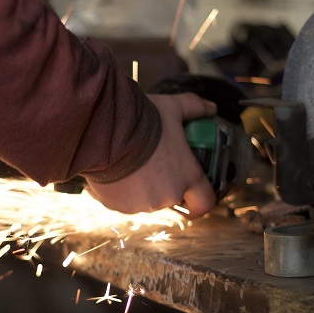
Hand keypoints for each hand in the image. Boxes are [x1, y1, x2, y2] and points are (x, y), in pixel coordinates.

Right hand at [86, 93, 216, 217]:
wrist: (103, 131)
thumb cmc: (142, 121)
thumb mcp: (173, 107)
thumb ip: (195, 108)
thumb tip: (211, 108)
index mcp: (187, 177)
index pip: (204, 202)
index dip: (199, 199)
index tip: (193, 193)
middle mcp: (166, 196)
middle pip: (171, 197)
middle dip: (165, 183)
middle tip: (155, 163)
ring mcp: (140, 204)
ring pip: (146, 199)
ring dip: (143, 186)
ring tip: (131, 163)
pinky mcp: (117, 205)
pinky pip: (123, 199)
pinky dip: (121, 189)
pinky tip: (116, 169)